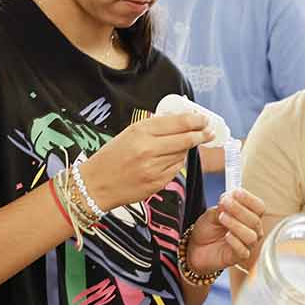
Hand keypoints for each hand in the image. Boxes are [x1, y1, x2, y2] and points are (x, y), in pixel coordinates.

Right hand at [80, 113, 209, 209]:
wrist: (95, 185)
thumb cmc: (111, 156)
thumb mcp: (128, 133)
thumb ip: (154, 127)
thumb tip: (180, 120)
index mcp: (140, 131)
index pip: (178, 123)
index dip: (196, 120)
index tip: (204, 119)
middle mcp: (148, 149)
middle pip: (186, 139)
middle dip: (201, 134)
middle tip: (209, 132)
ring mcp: (154, 168)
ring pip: (182, 155)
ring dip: (186, 149)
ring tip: (181, 146)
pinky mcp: (157, 183)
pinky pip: (175, 169)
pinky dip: (176, 163)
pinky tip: (168, 160)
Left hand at [185, 189, 264, 276]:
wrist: (196, 248)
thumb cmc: (208, 230)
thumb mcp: (213, 213)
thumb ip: (222, 207)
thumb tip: (229, 199)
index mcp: (249, 217)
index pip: (259, 207)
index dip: (249, 199)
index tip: (236, 192)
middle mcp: (252, 231)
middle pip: (255, 220)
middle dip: (239, 209)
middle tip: (225, 203)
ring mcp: (247, 245)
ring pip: (251, 236)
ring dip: (236, 224)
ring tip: (222, 218)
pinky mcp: (239, 258)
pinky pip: (243, 251)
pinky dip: (235, 242)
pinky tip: (227, 236)